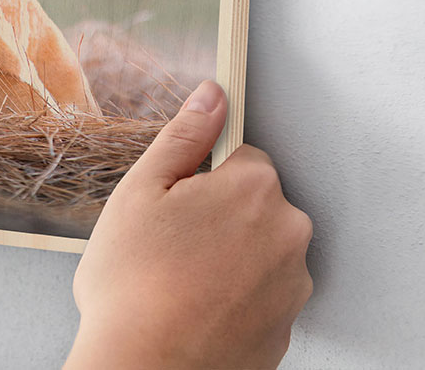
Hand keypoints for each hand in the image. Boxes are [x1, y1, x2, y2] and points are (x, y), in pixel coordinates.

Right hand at [66, 80, 312, 368]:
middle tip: (169, 248)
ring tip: (179, 286)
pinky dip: (234, 302)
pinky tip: (195, 312)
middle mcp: (288, 233)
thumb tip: (212, 96)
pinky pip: (261, 298)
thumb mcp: (141, 192)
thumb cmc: (133, 288)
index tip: (175, 207)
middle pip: (255, 207)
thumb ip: (184, 137)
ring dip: (229, 262)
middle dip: (219, 220)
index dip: (201, 180)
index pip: (241, 159)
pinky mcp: (285, 329)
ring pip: (259, 253)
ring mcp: (291, 286)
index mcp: (255, 189)